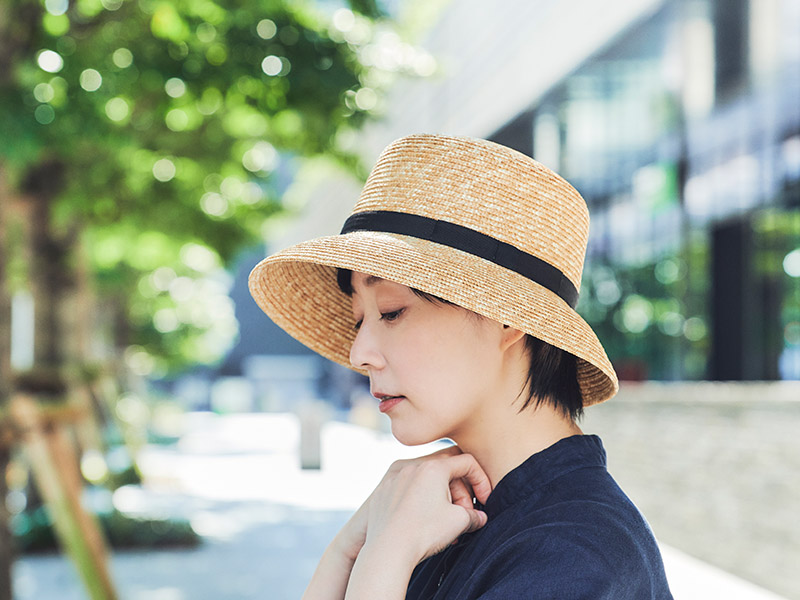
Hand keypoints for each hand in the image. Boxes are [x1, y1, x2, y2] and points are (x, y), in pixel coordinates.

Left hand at [363, 445, 491, 563]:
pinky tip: (423, 520)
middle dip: (461, 491)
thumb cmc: (424, 533)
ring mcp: (394, 477)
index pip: (466, 462)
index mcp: (432, 468)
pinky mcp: (383, 491)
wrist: (387, 551)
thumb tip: (479, 518)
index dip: (481, 480)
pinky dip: (420, 499)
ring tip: (445, 520)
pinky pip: (407, 488)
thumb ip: (474, 515)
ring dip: (441, 496)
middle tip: (464, 513)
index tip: (484, 501)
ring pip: (426, 479)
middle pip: (446, 470)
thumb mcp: (459, 522)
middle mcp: (411, 466)